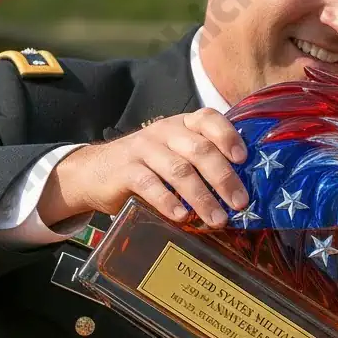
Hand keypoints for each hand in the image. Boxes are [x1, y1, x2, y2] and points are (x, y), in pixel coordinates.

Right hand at [38, 108, 248, 226]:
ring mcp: (143, 149)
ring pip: (179, 170)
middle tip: (240, 203)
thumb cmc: (148, 166)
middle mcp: (164, 131)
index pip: (209, 118)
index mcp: (183, 124)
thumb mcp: (175, 155)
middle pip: (200, 150)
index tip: (243, 159)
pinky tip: (182, 217)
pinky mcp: (125, 170)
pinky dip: (168, 202)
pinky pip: (150, 184)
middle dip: (224, 178)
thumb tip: (241, 192)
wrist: (94, 172)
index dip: (228, 136)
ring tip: (218, 219)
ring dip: (202, 197)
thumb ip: (202, 163)